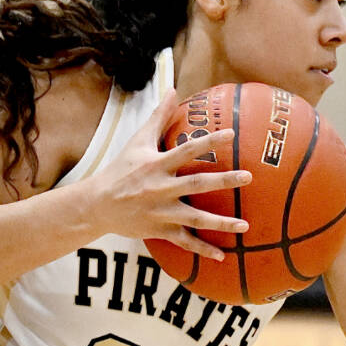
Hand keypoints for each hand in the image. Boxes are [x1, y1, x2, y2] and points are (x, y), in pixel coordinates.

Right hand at [90, 90, 250, 259]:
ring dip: (220, 223)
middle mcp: (159, 188)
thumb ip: (158, 117)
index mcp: (156, 165)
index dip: (208, 141)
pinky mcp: (159, 230)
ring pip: (195, 218)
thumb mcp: (137, 141)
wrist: (97, 205)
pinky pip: (184, 242)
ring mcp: (160, 212)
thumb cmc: (121, 169)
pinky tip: (223, 255)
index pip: (186, 150)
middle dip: (223, 181)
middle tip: (248, 176)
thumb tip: (174, 89)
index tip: (232, 134)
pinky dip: (202, 250)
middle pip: (196, 184)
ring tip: (245, 225)